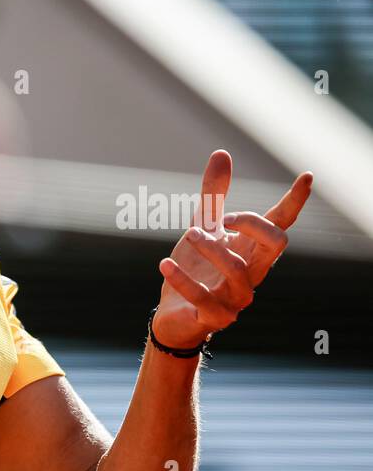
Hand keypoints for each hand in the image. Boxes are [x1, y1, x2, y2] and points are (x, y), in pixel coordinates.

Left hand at [154, 150, 312, 347]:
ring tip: (188, 235)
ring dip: (212, 248)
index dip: (294, 202)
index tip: (306, 176)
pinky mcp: (215, 317)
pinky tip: (165, 263)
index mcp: (253, 250)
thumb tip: (222, 153)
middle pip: (275, 244)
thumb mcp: (202, 228)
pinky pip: (203, 297)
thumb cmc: (196, 270)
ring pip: (239, 270)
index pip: (281, 224)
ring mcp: (237, 298)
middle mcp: (253, 273)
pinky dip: (182, 278)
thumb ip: (213, 196)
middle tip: (223, 217)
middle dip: (251, 224)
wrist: (174, 316)